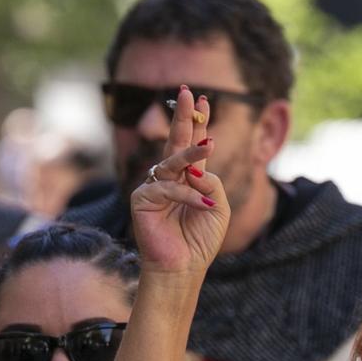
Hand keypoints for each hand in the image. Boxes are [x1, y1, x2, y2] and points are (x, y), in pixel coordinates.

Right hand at [130, 86, 228, 275]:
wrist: (183, 268)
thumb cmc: (201, 240)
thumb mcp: (219, 206)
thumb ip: (211, 182)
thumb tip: (195, 168)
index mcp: (188, 177)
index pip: (192, 144)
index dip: (197, 121)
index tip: (202, 98)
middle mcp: (169, 177)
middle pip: (175, 141)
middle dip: (183, 116)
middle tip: (187, 92)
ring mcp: (154, 186)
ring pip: (173, 162)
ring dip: (192, 153)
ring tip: (210, 145)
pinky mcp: (143, 199)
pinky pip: (168, 188)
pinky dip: (188, 197)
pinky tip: (204, 207)